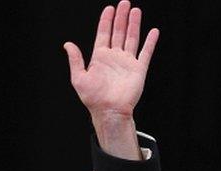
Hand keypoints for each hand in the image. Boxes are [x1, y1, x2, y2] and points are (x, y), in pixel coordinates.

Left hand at [63, 1, 157, 120]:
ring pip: (131, 38)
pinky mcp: (138, 69)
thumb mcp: (79, 77)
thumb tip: (68, 44)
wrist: (109, 111)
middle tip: (124, 3)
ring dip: (133, 25)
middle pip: (118, 32)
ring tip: (135, 11)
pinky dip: (150, 42)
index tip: (109, 9)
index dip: (106, 21)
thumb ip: (75, 60)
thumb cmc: (93, 98)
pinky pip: (145, 52)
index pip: (103, 34)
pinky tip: (153, 31)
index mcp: (99, 58)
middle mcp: (114, 57)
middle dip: (121, 18)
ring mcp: (127, 62)